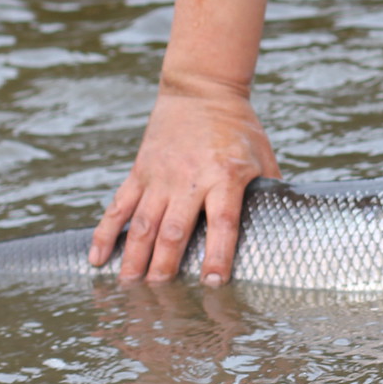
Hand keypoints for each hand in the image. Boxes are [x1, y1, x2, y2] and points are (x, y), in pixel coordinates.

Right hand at [89, 75, 280, 284]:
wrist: (201, 89)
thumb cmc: (239, 127)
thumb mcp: (263, 156)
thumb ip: (270, 191)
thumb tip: (284, 227)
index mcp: (225, 176)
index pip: (223, 224)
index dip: (218, 255)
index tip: (213, 283)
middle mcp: (189, 179)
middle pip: (175, 230)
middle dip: (166, 266)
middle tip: (160, 294)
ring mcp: (160, 176)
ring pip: (143, 223)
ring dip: (135, 257)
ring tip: (129, 285)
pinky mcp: (140, 171)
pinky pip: (118, 206)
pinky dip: (106, 233)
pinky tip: (98, 258)